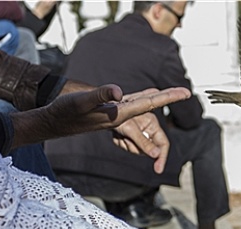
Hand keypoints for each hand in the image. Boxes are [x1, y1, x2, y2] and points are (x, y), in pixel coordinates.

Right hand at [11, 85, 190, 148]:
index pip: (150, 104)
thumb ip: (100, 95)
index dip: (168, 97)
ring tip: (175, 93)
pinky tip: (150, 94)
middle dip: (168, 99)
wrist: (53, 123)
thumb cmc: (65, 112)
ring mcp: (115, 113)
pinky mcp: (108, 110)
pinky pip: (132, 103)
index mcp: (120, 114)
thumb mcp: (81, 101)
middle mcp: (121, 115)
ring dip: (158, 100)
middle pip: (151, 108)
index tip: (187, 93)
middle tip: (187, 92)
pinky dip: (143, 98)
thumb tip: (118, 92)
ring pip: (143, 107)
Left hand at [111, 89, 171, 173]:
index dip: (161, 157)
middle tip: (125, 138)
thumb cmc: (114, 112)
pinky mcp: (129, 133)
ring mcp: (138, 131)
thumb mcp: (130, 129)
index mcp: (152, 123)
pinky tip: (116, 134)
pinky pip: (128, 145)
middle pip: (148, 148)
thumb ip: (143, 142)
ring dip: (126, 144)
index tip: (158, 169)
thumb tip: (156, 155)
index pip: (163, 144)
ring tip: (119, 134)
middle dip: (136, 147)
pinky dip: (121, 142)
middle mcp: (146, 127)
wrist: (99, 106)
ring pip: (137, 148)